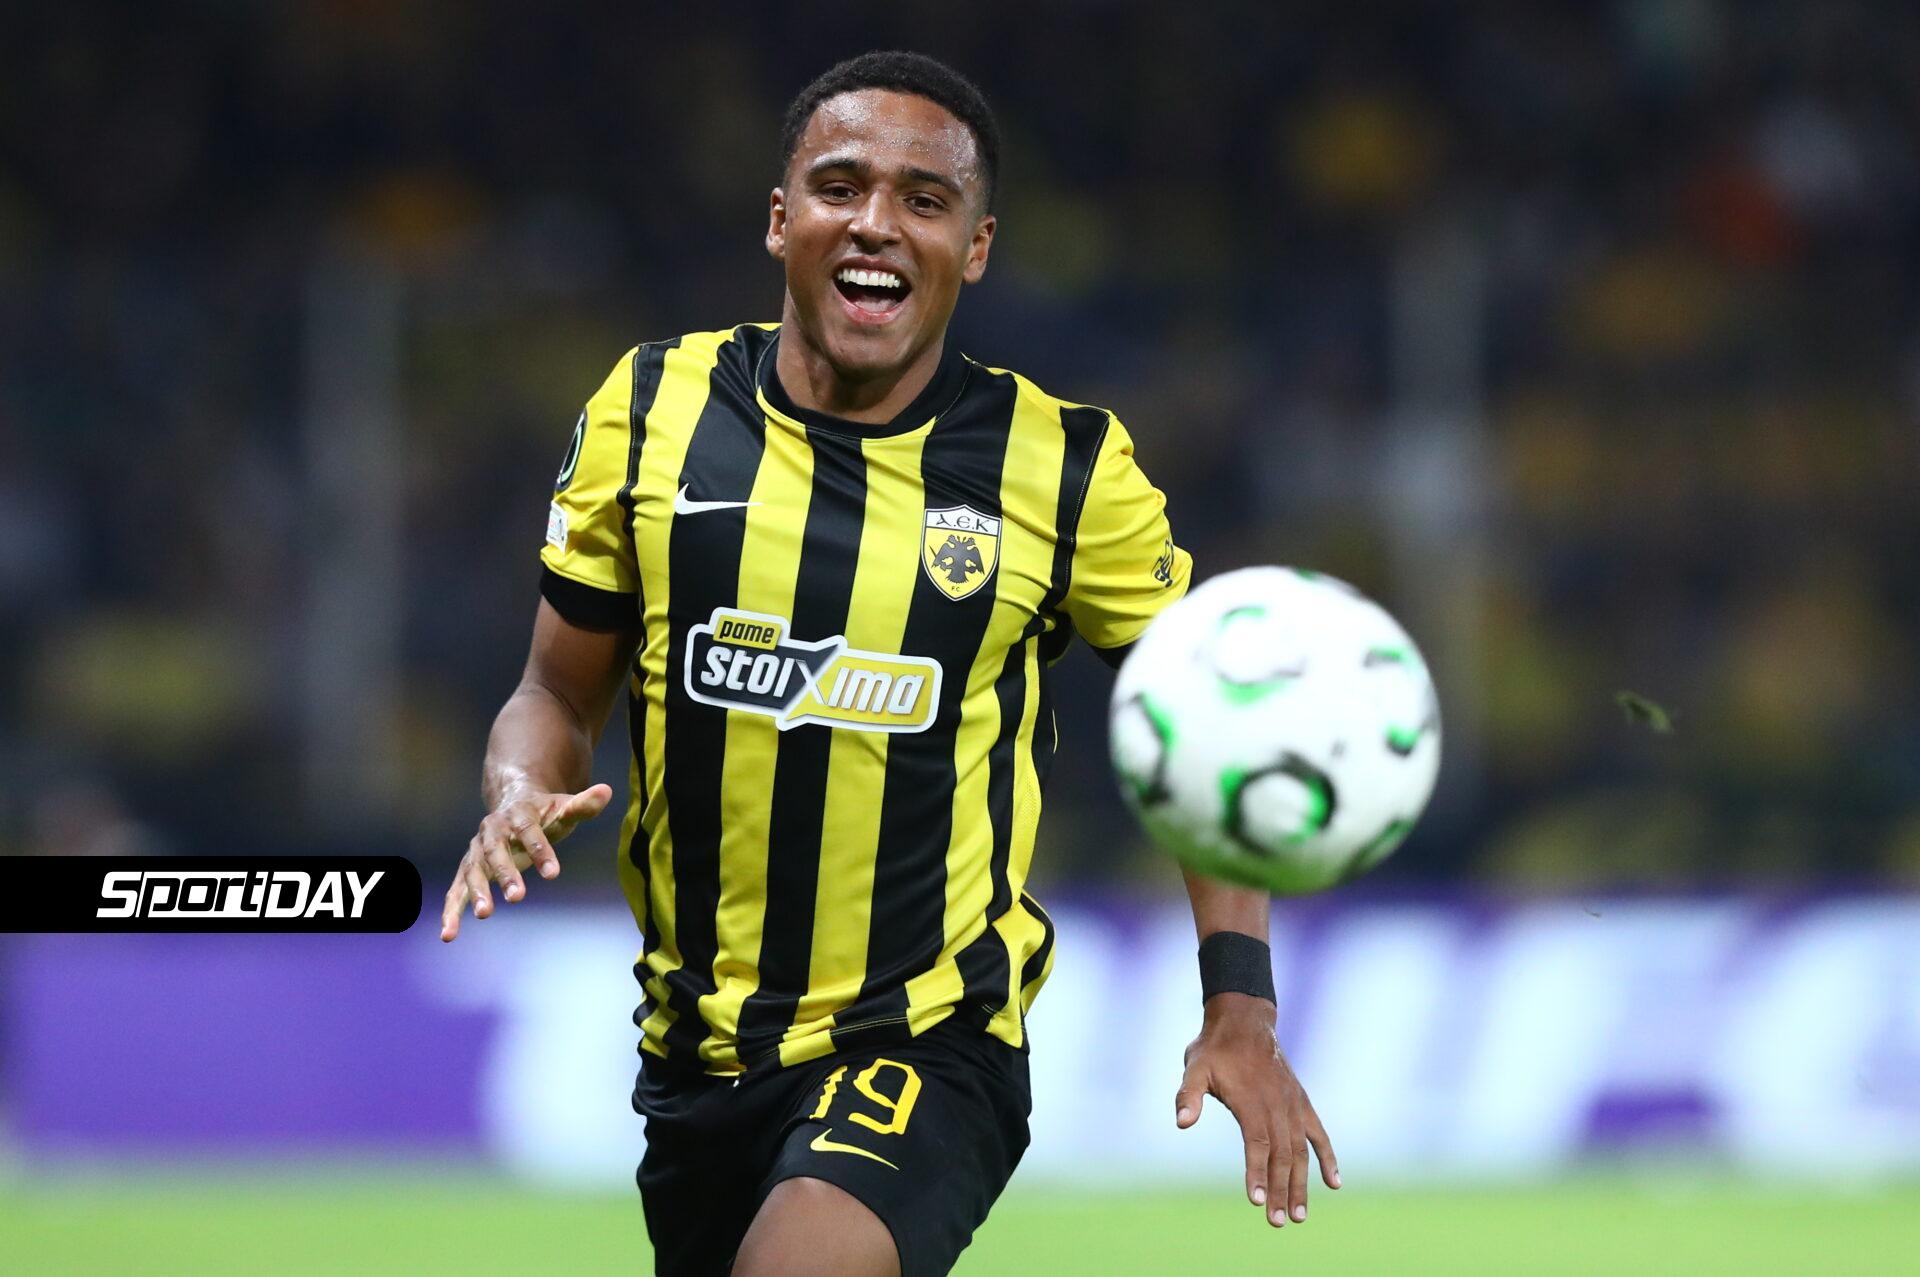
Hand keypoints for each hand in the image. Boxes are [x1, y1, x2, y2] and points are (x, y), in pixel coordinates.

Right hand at [439, 783, 611, 940]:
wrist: (513, 805)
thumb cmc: (545, 812)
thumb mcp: (564, 807)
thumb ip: (583, 805)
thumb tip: (606, 791)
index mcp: (518, 814)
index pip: (529, 831)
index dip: (541, 851)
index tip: (553, 874)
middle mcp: (492, 831)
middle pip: (495, 851)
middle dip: (505, 874)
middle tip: (517, 897)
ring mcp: (477, 851)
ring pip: (473, 870)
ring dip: (477, 892)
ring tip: (485, 914)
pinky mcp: (469, 869)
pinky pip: (457, 890)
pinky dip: (451, 911)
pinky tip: (448, 935)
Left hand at [1175, 993, 1338, 1227]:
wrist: (1244, 1021)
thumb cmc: (1214, 1049)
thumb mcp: (1194, 1067)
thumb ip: (1188, 1095)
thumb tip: (1181, 1122)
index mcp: (1251, 1100)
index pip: (1257, 1143)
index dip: (1257, 1172)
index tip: (1257, 1200)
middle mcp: (1277, 1105)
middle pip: (1281, 1154)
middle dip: (1281, 1190)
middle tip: (1279, 1222)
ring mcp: (1292, 1104)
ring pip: (1300, 1150)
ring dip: (1301, 1184)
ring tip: (1300, 1216)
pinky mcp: (1301, 1102)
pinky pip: (1318, 1134)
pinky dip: (1327, 1157)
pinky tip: (1333, 1183)